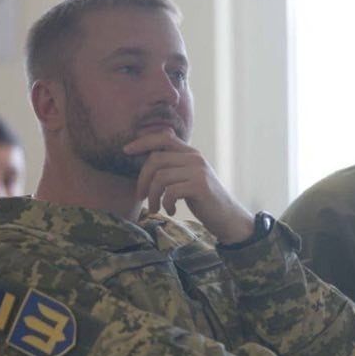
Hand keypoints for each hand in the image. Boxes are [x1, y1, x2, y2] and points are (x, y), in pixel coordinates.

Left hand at [125, 131, 254, 243]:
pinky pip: (170, 192)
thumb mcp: (189, 177)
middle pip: (156, 159)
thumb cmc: (204, 199)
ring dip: (152, 196)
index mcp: (191, 153)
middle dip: (142, 179)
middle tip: (141, 196)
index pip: (163, 138)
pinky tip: (171, 211)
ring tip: (155, 208)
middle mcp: (195, 158)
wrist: (228, 217)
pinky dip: (165, 204)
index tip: (126, 150)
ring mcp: (198, 171)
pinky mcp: (200, 187)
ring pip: (160, 177)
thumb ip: (174, 165)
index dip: (142, 142)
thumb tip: (151, 153)